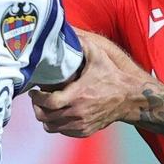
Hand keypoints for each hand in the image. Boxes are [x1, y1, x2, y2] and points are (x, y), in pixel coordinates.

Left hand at [31, 31, 149, 137]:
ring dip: (45, 116)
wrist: (129, 98)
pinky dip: (56, 124)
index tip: (35, 91)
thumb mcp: (98, 57)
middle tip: (38, 98)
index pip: (48, 102)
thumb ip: (83, 44)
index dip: (37, 97)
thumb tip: (69, 32)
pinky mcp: (84, 131)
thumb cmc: (112, 77)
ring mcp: (80, 124)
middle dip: (37, 107)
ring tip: (46, 106)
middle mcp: (78, 113)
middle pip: (45, 116)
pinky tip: (58, 113)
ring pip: (51, 126)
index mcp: (78, 95)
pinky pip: (62, 131)